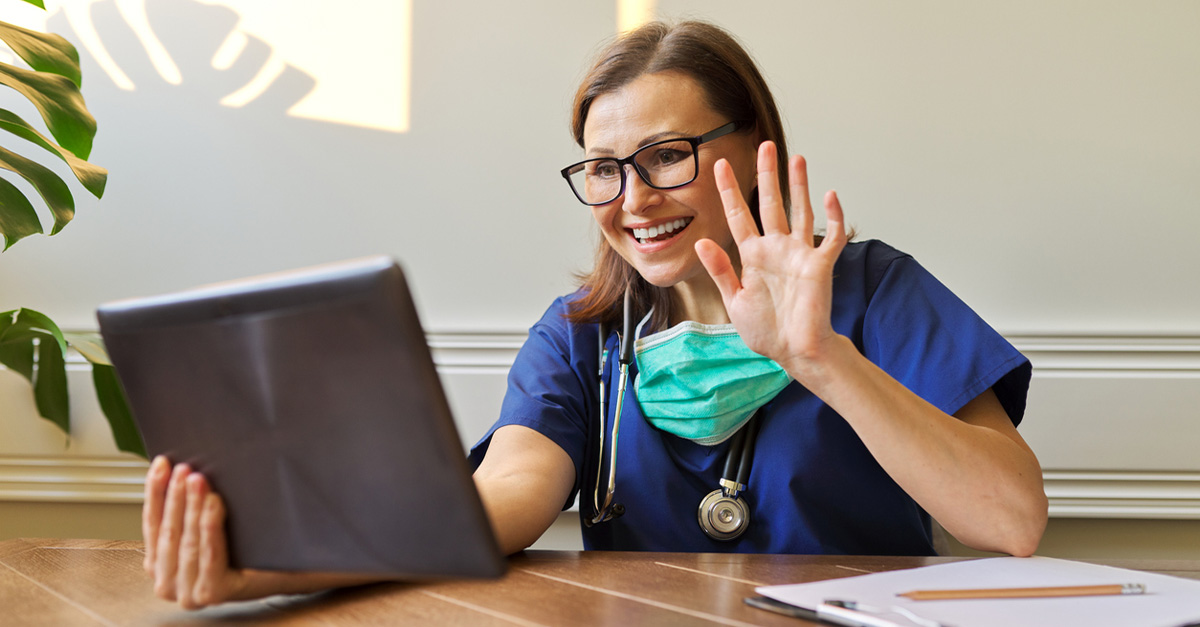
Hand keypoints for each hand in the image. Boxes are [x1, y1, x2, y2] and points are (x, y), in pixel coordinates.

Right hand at [143, 456, 246, 608]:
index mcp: (159, 565)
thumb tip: (179, 469)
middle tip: (185, 468)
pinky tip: (213, 504)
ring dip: (192, 506)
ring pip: (188, 542)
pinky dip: (210, 527)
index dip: (155, 492)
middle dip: (175, 496)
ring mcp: (188, 593)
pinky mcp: (212, 593)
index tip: (162, 463)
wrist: (285, 572)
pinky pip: (209, 555)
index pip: (152, 523)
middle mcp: (168, 583)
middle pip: (169, 532)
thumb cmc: (245, 549)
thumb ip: (187, 509)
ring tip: (199, 479)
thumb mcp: (208, 526)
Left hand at [695, 142, 846, 376]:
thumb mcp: (735, 301)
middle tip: (764, 146)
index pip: (738, 215)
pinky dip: (834, 217)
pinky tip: (830, 195)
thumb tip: (702, 241)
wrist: (794, 352)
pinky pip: (831, 237)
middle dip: (766, 175)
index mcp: (753, 256)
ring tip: (797, 159)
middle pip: (771, 203)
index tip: (718, 166)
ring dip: (800, 186)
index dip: (728, 191)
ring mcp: (799, 255)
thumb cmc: (767, 331)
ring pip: (800, 211)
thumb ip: (721, 270)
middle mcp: (776, 249)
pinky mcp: (820, 266)